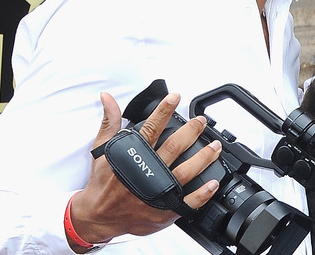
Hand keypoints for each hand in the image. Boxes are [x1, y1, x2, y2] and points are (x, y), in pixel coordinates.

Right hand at [67, 92, 221, 248]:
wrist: (99, 216)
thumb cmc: (102, 182)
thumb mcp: (102, 149)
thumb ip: (110, 121)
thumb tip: (107, 97)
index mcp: (133, 155)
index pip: (151, 127)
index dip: (164, 110)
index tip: (176, 97)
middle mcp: (147, 172)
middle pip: (174, 147)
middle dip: (192, 131)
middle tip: (202, 121)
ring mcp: (156, 193)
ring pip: (186, 171)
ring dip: (203, 158)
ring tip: (215, 147)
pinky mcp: (163, 210)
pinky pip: (187, 202)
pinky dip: (203, 193)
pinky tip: (213, 183)